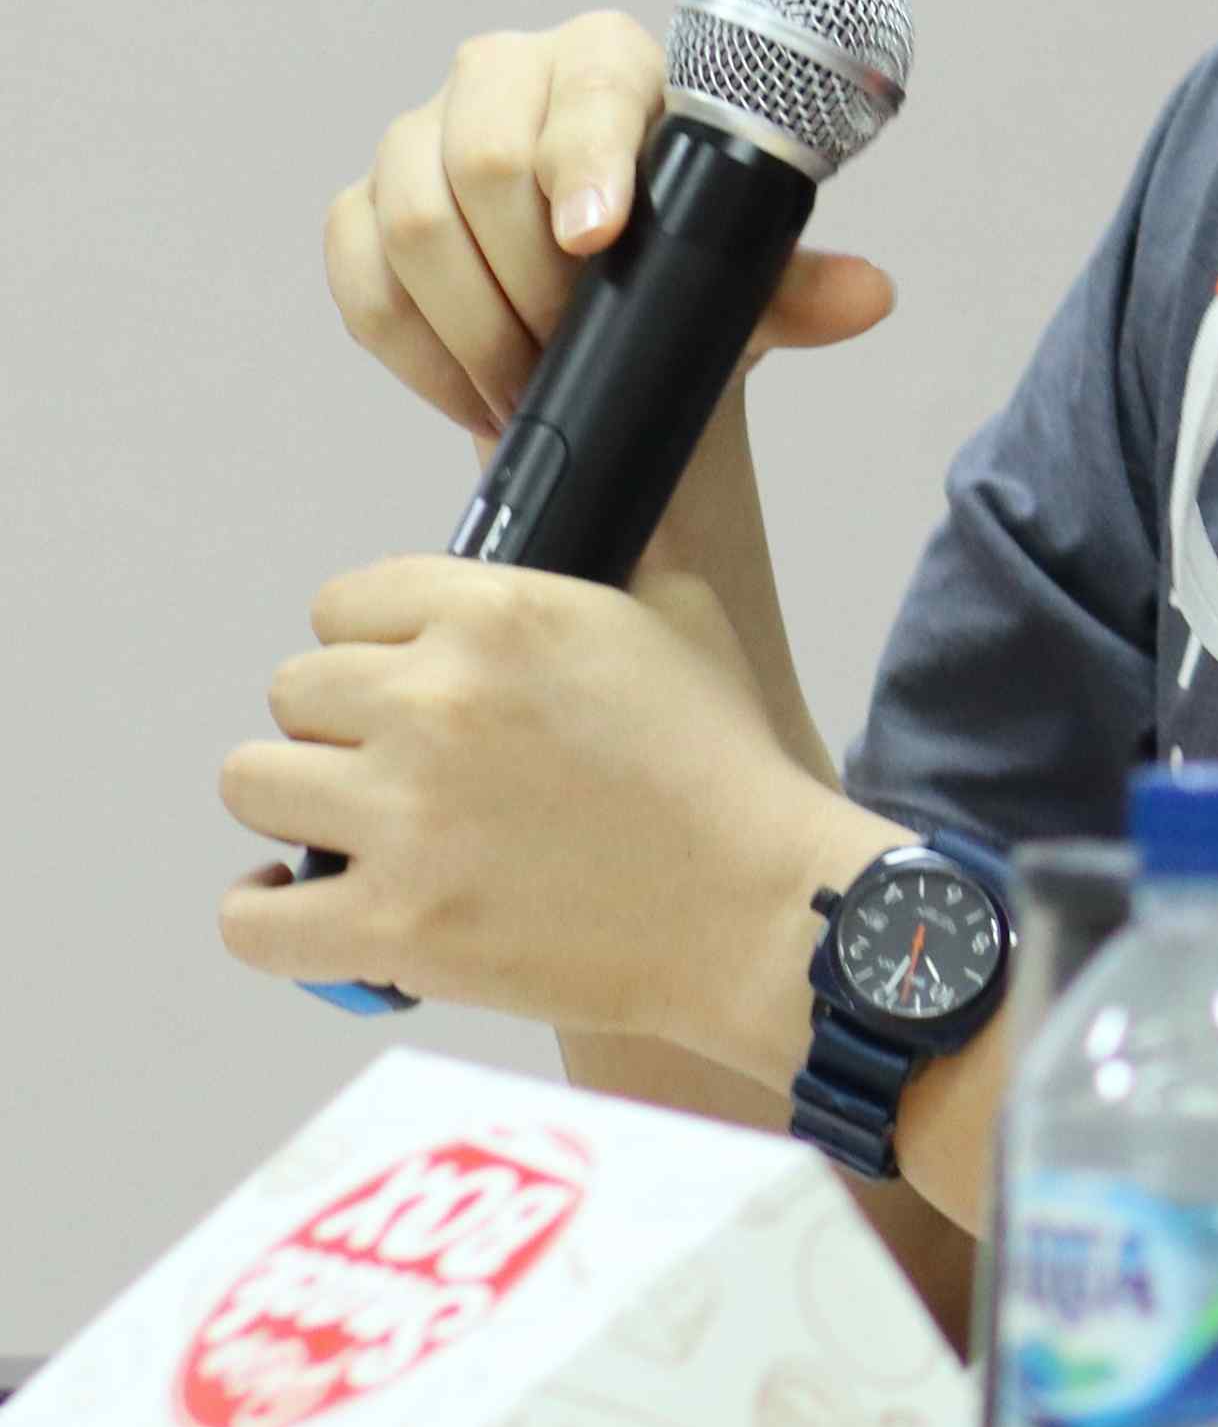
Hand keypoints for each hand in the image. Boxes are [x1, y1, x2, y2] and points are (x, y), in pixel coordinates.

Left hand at [216, 555, 889, 1069]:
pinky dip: (262, 909)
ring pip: (253, 783)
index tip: (401, 686)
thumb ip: (615, 550)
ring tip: (353, 828)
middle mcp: (435, 703)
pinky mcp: (392, 927)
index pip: (342, 601)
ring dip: (298, 804)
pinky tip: (299, 898)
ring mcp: (405, 819)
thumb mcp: (681, 617)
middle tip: (396, 767)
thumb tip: (592, 499)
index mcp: (499, 615)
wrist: (759, 907)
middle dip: (338, 728)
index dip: (373, 645)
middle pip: (292, 691)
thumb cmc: (723, 769)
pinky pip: (249, 916)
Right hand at [327, 14, 894, 440]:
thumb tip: (868, 296)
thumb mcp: (747, 278)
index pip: (591, 85)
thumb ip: (802, 286)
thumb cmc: (683, 264)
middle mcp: (504, 75)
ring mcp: (418, 137)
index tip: (598, 238)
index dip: (585, 159)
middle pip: (482, 158)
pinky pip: (361, 277)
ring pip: (411, 222)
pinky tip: (475, 394)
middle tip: (574, 346)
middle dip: (529, 274)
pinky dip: (418, 351)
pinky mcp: (362, 208)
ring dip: (473, 323)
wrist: (613, 317)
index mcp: (610, 60)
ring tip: (532, 384)